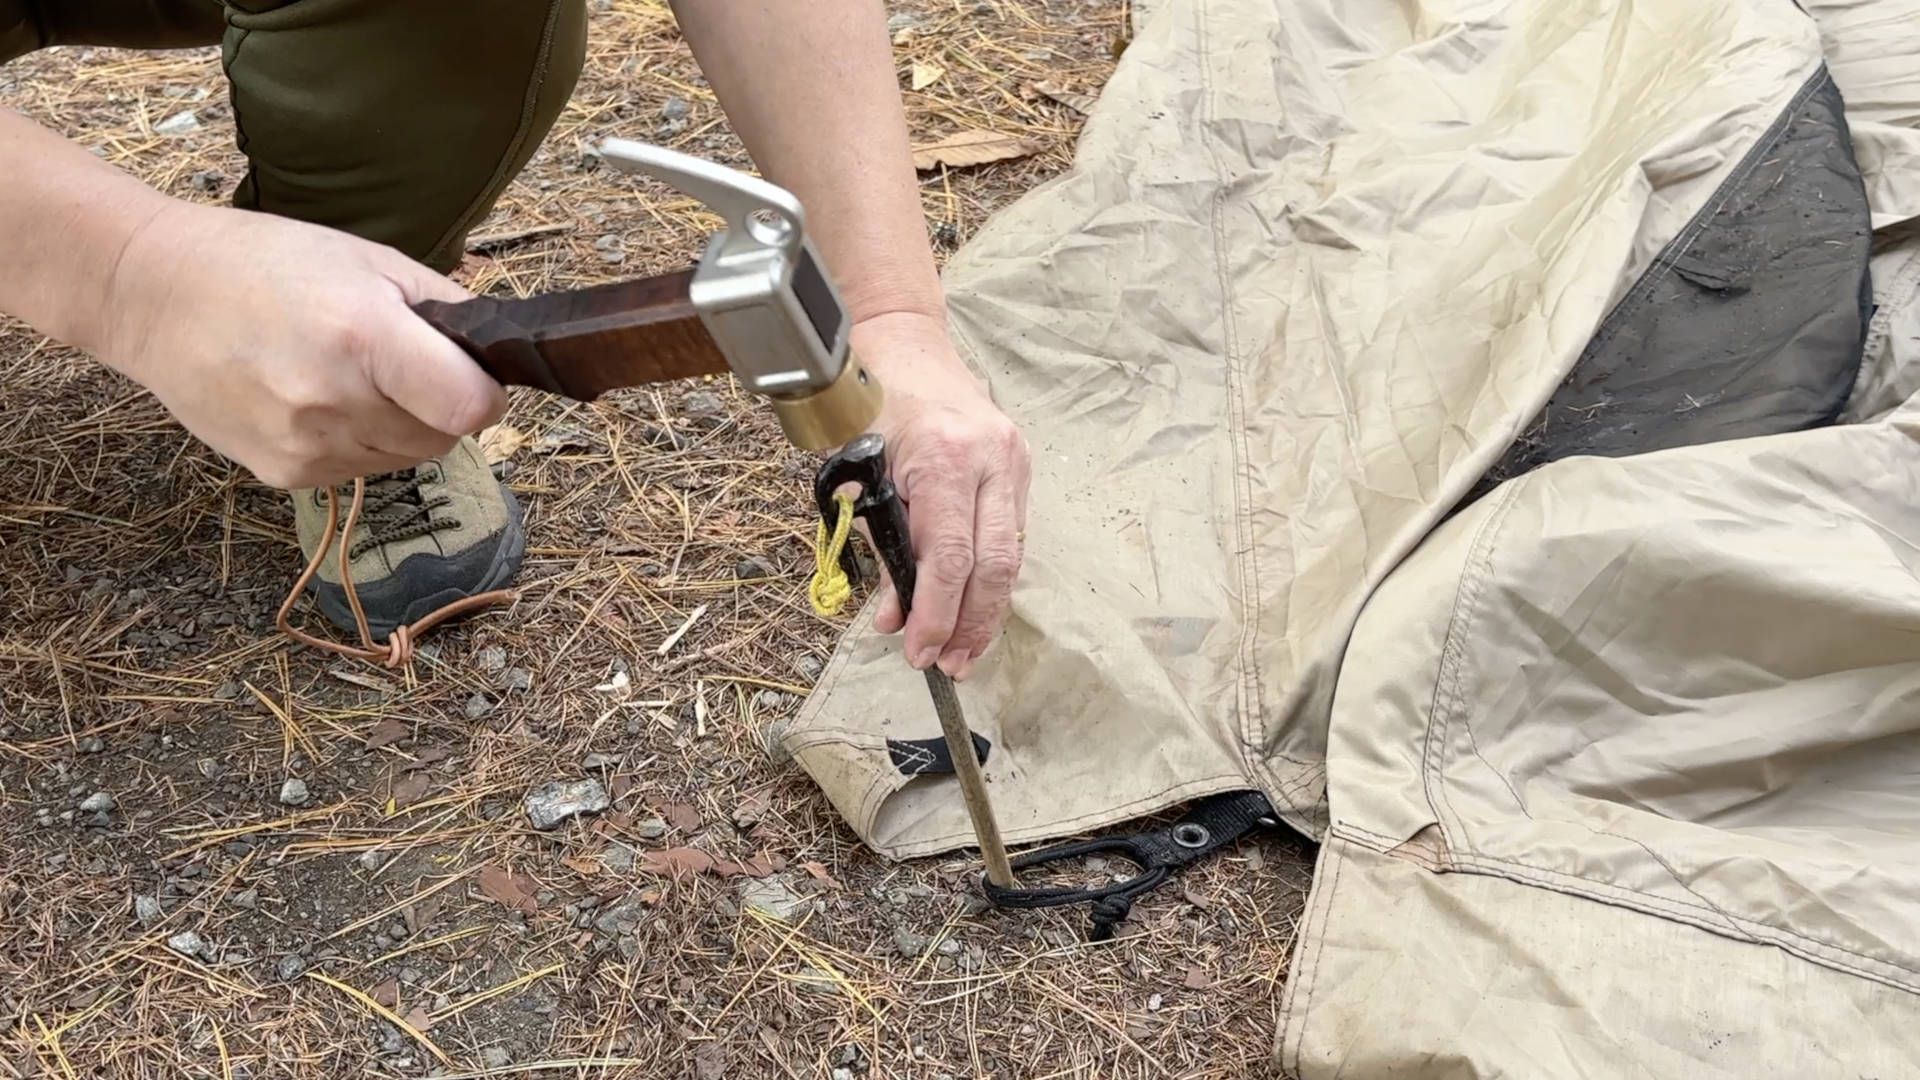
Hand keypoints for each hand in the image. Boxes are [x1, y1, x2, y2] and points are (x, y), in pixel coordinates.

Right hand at [88, 199, 504, 489]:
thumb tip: (500, 349)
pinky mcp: (284, 474)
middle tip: (399, 363)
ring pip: (404, 458)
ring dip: (398, 425)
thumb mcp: (369, 260)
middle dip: (440, 405)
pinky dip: (357, 441)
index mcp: (364, 338)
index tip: (469, 371)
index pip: (471, 407)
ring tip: (350, 375)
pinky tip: (316, 398)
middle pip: (443, 437)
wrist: (154, 295)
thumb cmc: (267, 264)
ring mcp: (307, 447)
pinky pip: (358, 470)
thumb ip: (445, 309)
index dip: (485, 392)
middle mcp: (335, 402)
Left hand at [855, 312, 1030, 680]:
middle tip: (950, 664)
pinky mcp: (1020, 465)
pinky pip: (1011, 534)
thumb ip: (880, 546)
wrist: (907, 346)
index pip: (950, 556)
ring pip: (1012, 555)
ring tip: (964, 650)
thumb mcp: (860, 475)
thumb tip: (894, 617)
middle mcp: (990, 457)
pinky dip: (992, 576)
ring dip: (987, 611)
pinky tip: (975, 606)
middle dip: (972, 624)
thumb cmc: (870, 406)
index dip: (937, 613)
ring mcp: (1012, 460)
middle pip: (995, 565)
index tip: (920, 650)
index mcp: (945, 456)